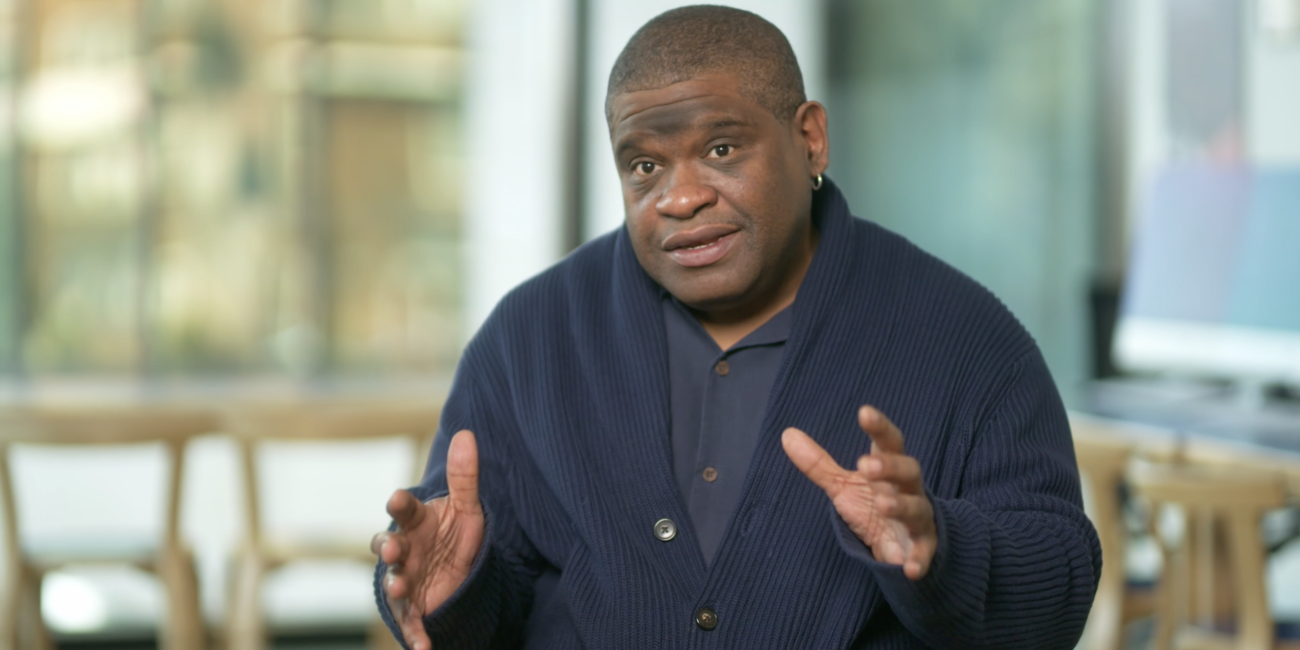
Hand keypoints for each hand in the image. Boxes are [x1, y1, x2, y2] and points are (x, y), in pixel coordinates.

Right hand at [371, 430, 485, 649]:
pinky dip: (416, 636)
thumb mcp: (467, 508)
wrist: (460, 573)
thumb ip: (465, 477)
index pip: (406, 510)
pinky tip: (423, 648)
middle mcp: (404, 550)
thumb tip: (467, 434)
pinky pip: (411, 623)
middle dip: (389, 546)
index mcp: (416, 522)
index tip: (398, 496)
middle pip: (389, 545)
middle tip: (392, 548)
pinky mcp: (412, 609)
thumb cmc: (456, 535)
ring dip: (394, 585)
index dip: (400, 504)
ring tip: (400, 588)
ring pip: (393, 582)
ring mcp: (404, 579)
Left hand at [781, 406, 936, 579]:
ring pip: (917, 508)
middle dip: (891, 466)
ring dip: (902, 506)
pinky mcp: (922, 547)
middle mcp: (908, 488)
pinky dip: (919, 559)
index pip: (889, 442)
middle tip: (866, 465)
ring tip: (883, 504)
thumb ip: (819, 464)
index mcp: (889, 469)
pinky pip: (924, 552)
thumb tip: (787, 434)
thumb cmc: (874, 506)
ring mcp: (919, 517)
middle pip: (909, 470)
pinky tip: (909, 569)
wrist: (904, 543)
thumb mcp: (844, 485)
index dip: (879, 427)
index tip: (864, 412)